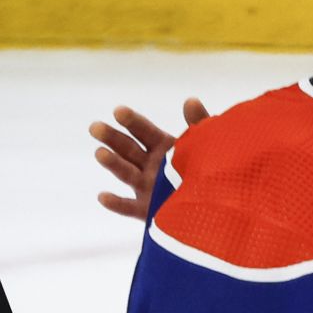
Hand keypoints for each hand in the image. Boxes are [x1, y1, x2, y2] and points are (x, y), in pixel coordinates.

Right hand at [90, 98, 209, 218]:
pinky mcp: (148, 211)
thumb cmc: (210, 171)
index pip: (144, 131)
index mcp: (162, 148)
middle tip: (95, 127)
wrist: (216, 206)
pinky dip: (117, 204)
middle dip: (112, 138)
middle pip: (128, 149)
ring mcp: (147, 188)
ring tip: (100, 153)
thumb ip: (198, 124)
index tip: (119, 111)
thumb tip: (191, 100)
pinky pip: (130, 208)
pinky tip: (103, 197)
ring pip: (127, 174)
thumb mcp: (205, 145)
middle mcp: (150, 166)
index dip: (132, 121)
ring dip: (113, 164)